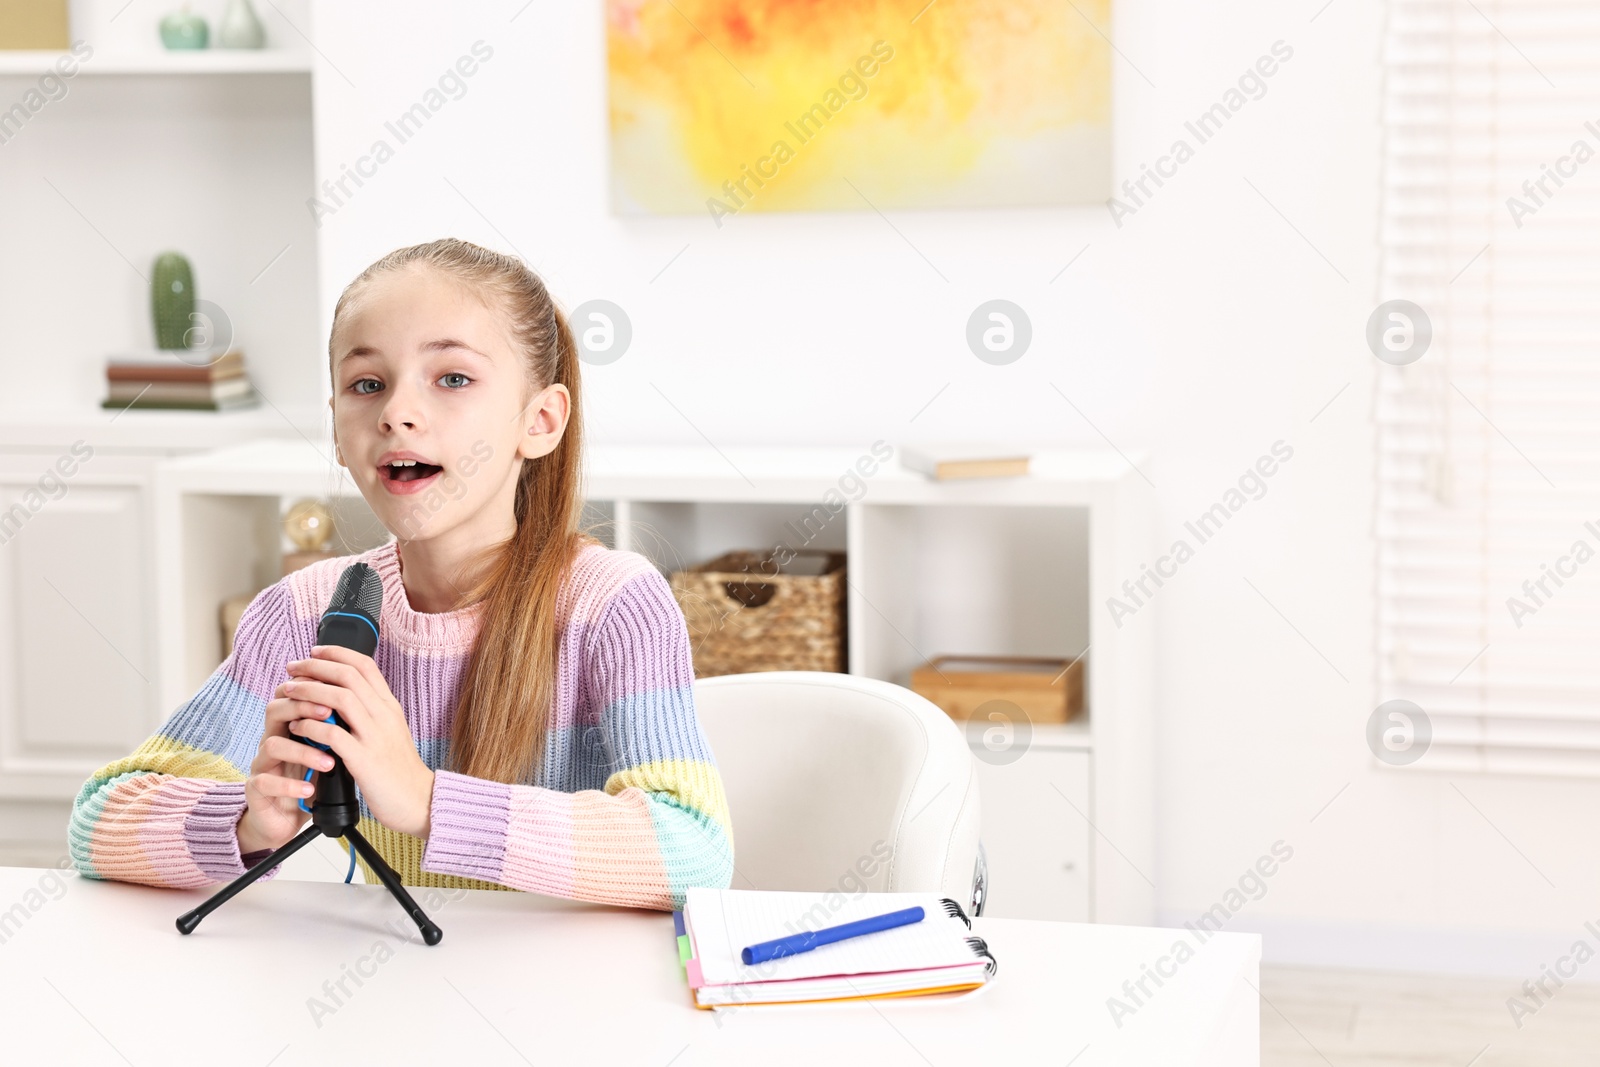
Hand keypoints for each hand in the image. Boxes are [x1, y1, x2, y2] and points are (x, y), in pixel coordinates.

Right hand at [239, 692, 338, 853]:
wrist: (286, 819)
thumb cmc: (311, 781)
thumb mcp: (328, 754)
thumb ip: (337, 732)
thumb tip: (363, 707)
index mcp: (290, 726)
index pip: (292, 694)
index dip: (311, 688)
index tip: (338, 690)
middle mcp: (272, 739)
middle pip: (276, 710)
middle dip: (303, 708)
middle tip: (330, 715)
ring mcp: (262, 763)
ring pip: (272, 745)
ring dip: (302, 751)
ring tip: (329, 763)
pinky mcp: (256, 789)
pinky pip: (265, 782)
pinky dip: (289, 785)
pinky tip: (310, 788)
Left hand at [281, 646, 435, 838]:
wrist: (418, 801)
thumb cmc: (399, 769)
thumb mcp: (390, 731)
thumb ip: (370, 712)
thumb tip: (341, 694)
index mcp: (390, 706)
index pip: (365, 665)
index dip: (337, 653)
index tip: (314, 653)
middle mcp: (384, 715)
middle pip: (349, 676)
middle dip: (316, 667)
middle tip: (293, 668)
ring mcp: (375, 736)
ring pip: (340, 698)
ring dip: (310, 690)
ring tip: (289, 691)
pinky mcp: (364, 760)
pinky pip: (333, 734)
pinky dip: (311, 725)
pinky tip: (298, 725)